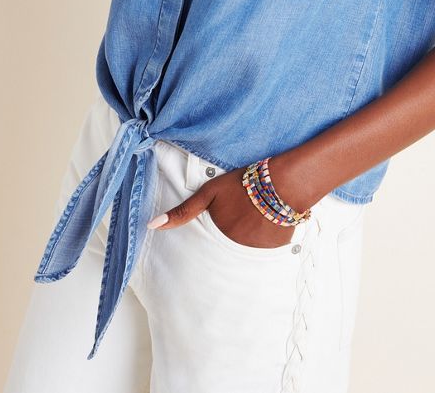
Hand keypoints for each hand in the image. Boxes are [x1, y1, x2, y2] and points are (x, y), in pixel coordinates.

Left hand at [147, 166, 297, 249]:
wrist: (282, 183)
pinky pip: (266, 250)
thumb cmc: (243, 183)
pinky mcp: (276, 251)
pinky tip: (270, 220)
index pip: (208, 252)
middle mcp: (236, 250)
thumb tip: (152, 225)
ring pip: (247, 251)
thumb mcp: (209, 193)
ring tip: (257, 216)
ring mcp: (256, 252)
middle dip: (234, 236)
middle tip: (243, 216)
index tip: (223, 229)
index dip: (215, 238)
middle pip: (228, 250)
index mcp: (218, 237)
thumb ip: (183, 212)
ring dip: (250, 238)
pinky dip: (267, 238)